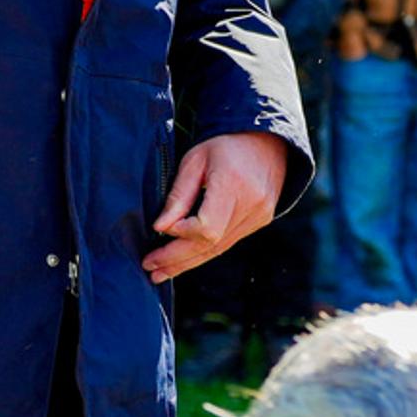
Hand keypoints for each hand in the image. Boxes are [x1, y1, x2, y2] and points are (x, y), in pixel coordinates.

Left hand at [145, 129, 288, 278]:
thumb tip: (160, 227)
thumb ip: (178, 195)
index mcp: (232, 183)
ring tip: (161, 272)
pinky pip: (227, 244)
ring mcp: (258, 217)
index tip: (161, 230)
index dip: (181, 233)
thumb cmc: (225, 148)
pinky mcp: (259, 223)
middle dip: (176, 259)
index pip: (206, 226)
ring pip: (218, 250)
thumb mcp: (195, 160)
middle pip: (210, 244)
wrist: (267, 144)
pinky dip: (204, 253)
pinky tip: (184, 260)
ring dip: (187, 263)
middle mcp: (250, 204)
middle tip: (150, 266)